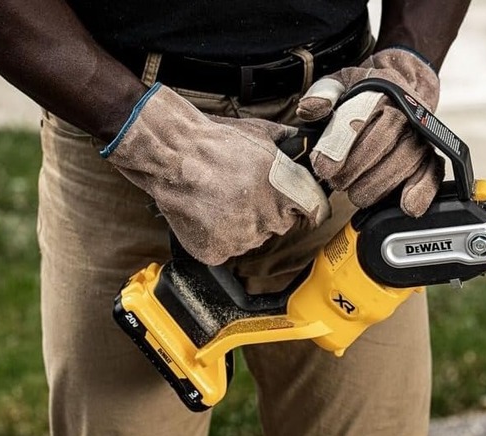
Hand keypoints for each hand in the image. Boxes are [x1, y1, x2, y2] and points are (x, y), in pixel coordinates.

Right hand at [101, 84, 330, 264]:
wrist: (172, 156)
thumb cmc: (215, 143)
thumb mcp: (260, 134)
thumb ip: (287, 143)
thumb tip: (302, 141)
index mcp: (284, 191)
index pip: (313, 211)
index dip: (304, 204)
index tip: (296, 203)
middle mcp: (266, 219)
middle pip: (280, 224)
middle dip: (268, 210)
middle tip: (244, 191)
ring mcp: (241, 238)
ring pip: (253, 237)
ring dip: (244, 223)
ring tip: (221, 199)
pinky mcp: (216, 251)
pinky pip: (227, 248)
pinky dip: (219, 236)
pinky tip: (208, 213)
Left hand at [296, 48, 443, 216]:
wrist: (405, 89)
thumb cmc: (369, 92)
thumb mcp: (342, 83)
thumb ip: (323, 93)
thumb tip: (309, 109)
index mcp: (383, 92)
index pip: (362, 120)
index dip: (340, 147)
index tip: (324, 168)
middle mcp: (407, 114)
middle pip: (383, 145)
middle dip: (355, 170)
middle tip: (337, 182)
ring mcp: (421, 136)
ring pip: (404, 163)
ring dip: (376, 185)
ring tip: (356, 193)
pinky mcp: (431, 156)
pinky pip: (432, 174)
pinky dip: (421, 191)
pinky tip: (407, 205)